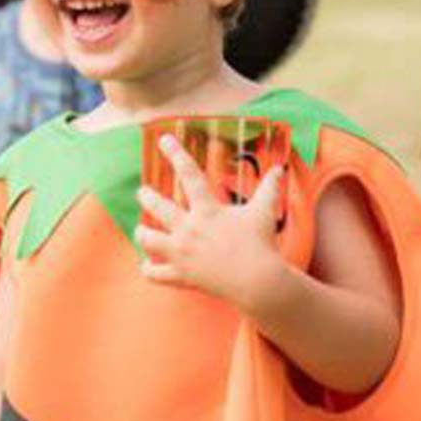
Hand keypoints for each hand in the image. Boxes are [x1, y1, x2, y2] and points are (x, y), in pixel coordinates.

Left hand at [134, 133, 283, 303]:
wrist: (256, 280)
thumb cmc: (261, 243)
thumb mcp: (265, 211)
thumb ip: (270, 187)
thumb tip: (280, 168)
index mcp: (208, 210)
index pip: (190, 175)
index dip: (176, 154)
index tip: (164, 139)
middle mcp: (189, 229)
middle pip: (158, 207)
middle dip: (147, 197)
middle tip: (143, 192)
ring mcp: (182, 254)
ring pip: (149, 239)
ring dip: (142, 232)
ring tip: (140, 229)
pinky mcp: (181, 276)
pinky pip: (155, 274)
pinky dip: (149, 269)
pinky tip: (147, 265)